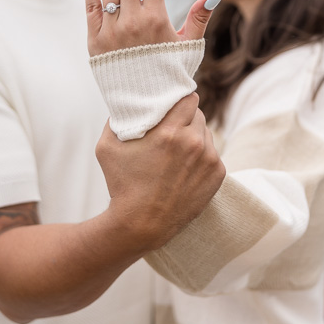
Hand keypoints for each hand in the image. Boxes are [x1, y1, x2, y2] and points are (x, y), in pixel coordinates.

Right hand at [96, 92, 225, 250]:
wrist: (141, 225)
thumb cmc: (121, 186)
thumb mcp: (106, 147)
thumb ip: (115, 120)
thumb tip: (123, 105)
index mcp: (169, 132)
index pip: (188, 98)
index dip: (180, 98)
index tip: (173, 103)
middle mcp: (193, 143)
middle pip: (198, 114)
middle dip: (186, 117)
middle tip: (173, 127)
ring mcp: (208, 160)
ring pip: (206, 133)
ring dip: (195, 136)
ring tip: (178, 150)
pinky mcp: (217, 175)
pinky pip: (212, 153)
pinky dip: (202, 155)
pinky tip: (185, 166)